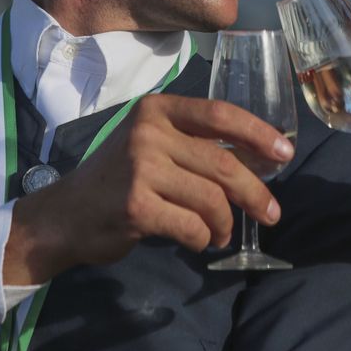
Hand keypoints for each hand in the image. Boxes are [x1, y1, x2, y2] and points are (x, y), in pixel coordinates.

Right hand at [4, 93, 291, 282]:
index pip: (220, 114)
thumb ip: (196, 146)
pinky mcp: (136, 206)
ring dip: (226, 222)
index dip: (258, 134)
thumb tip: (261, 159)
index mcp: (157, 110)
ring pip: (212, 198)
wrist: (65, 216)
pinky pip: (192, 225)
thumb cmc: (117, 180)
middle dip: (255, 193)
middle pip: (224, 163)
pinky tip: (199, 240)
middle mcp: (148, 132)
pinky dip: (203, 237)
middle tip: (271, 213)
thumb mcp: (152, 146)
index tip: (285, 154)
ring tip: (222, 233)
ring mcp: (140, 168)